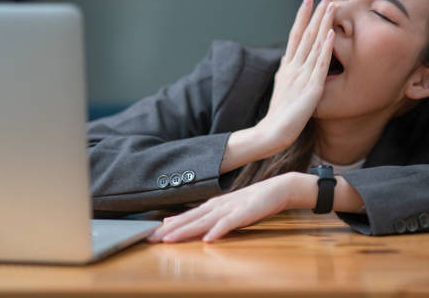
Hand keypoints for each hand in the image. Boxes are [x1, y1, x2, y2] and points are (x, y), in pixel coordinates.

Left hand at [147, 173, 295, 242]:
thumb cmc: (253, 201)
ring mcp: (230, 208)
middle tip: (150, 238)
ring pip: (203, 221)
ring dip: (186, 230)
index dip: (169, 225)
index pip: (187, 216)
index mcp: (214, 205)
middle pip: (190, 219)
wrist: (278, 189)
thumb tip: (193, 226)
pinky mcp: (244, 213)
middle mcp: (218, 205)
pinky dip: (218, 230)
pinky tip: (208, 238)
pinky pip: (229, 223)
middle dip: (169, 229)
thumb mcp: (229, 209)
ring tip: (169, 239)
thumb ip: (212, 217)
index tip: (150, 234)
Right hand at [255, 0, 335, 151]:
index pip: (295, 34)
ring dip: (323, 23)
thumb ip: (287, 72)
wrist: (272, 132)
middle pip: (306, 34)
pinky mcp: (312, 88)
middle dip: (316, 13)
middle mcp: (294, 66)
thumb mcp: (283, 87)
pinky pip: (320, 63)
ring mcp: (302, 75)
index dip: (302, 16)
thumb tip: (288, 58)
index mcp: (287, 66)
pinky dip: (326, 47)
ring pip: (314, 43)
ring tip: (332, 4)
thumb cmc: (279, 114)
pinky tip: (331, 33)